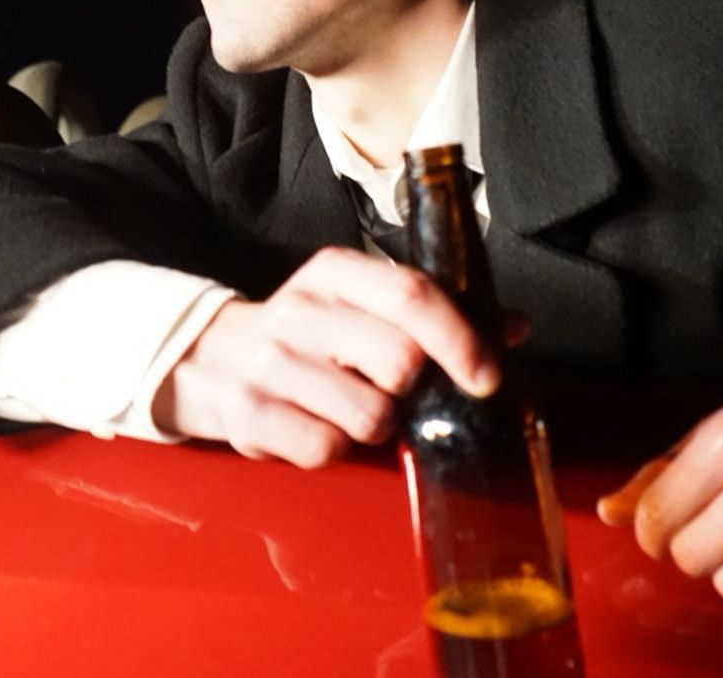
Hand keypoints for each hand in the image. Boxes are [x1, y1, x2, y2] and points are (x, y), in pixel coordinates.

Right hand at [157, 246, 500, 467]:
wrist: (210, 361)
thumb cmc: (309, 337)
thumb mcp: (362, 306)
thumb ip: (436, 313)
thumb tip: (512, 326)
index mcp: (336, 272)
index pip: (414, 295)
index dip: (460, 339)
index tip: (485, 376)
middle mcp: (300, 309)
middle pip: (401, 361)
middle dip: (410, 389)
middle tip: (390, 389)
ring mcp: (271, 364)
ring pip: (370, 415)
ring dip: (375, 424)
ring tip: (349, 407)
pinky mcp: (252, 416)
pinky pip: (327, 450)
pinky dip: (334, 449)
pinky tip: (316, 425)